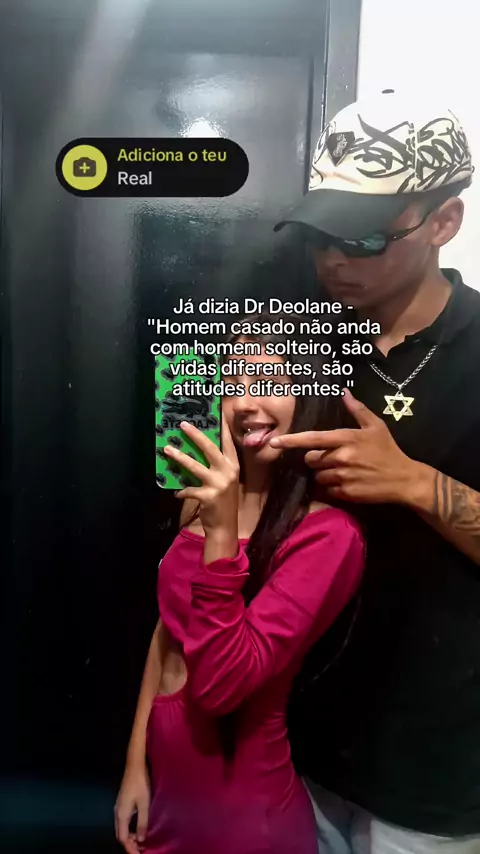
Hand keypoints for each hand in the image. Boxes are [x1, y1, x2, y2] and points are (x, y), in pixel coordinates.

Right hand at [114, 763, 150, 853]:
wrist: (134, 766)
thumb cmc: (140, 784)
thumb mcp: (144, 804)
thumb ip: (142, 822)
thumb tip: (141, 839)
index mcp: (121, 815)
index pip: (122, 838)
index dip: (130, 848)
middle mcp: (117, 813)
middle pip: (120, 835)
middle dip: (130, 845)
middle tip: (141, 851)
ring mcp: (119, 808)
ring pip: (121, 829)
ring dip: (130, 837)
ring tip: (141, 843)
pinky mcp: (122, 803)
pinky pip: (123, 822)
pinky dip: (129, 830)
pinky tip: (138, 830)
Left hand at [164, 415, 239, 536]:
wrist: (225, 526)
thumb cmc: (223, 501)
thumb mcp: (225, 481)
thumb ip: (216, 467)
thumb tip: (196, 451)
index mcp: (233, 466)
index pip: (227, 442)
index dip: (222, 428)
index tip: (217, 413)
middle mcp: (228, 472)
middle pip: (210, 448)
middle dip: (196, 435)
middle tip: (183, 425)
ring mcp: (219, 484)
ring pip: (195, 466)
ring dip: (179, 457)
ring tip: (167, 449)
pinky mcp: (208, 496)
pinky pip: (188, 488)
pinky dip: (181, 490)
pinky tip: (177, 493)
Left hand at [270, 388, 418, 504]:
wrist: (403, 479)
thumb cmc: (388, 450)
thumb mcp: (376, 426)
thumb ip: (357, 409)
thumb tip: (344, 392)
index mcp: (346, 438)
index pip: (313, 438)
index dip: (291, 440)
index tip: (275, 442)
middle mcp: (341, 457)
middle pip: (311, 459)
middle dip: (315, 459)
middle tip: (331, 458)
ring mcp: (342, 476)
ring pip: (318, 476)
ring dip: (324, 474)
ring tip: (342, 471)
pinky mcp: (346, 493)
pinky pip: (327, 490)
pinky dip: (333, 487)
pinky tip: (347, 482)